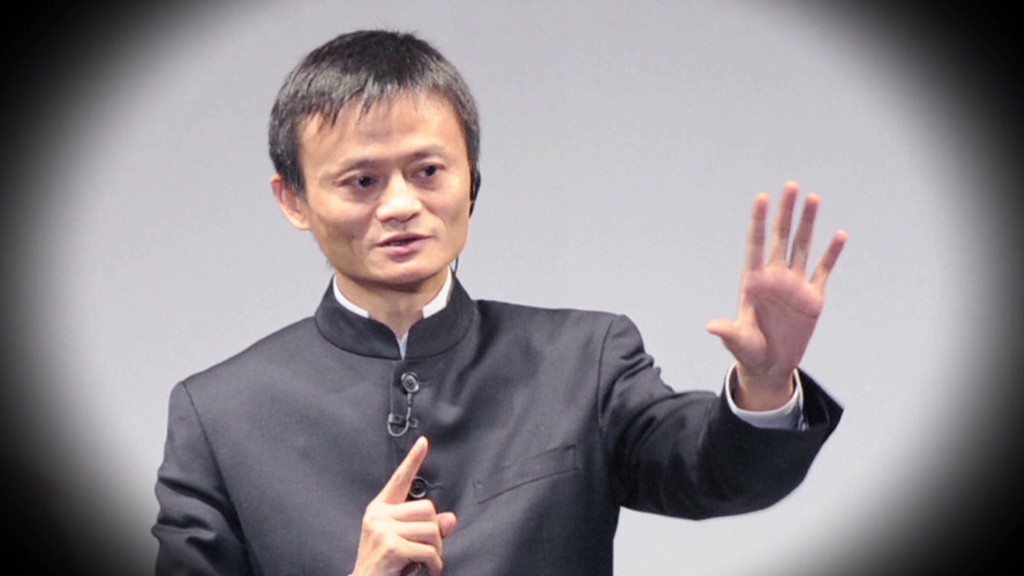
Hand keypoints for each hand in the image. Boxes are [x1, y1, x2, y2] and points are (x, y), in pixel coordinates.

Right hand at [353, 437, 457, 575]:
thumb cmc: (386, 567)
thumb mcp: (406, 544)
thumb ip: (426, 529)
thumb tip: (450, 519)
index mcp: (379, 510)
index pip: (399, 480)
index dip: (413, 460)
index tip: (424, 442)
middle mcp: (378, 515)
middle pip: (427, 508)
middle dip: (436, 533)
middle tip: (430, 552)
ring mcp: (382, 529)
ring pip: (430, 529)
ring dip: (436, 550)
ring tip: (427, 563)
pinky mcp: (390, 545)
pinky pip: (427, 549)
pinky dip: (434, 563)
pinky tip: (427, 570)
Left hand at [706, 181, 846, 409]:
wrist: (771, 366)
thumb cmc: (749, 352)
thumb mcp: (738, 342)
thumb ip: (728, 332)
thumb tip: (711, 327)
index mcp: (753, 282)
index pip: (756, 244)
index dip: (759, 221)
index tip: (762, 197)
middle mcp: (775, 277)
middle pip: (781, 238)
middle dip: (786, 212)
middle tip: (791, 186)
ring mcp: (795, 285)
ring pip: (802, 247)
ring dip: (808, 223)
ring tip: (814, 198)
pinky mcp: (813, 297)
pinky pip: (823, 270)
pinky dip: (831, 254)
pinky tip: (839, 235)